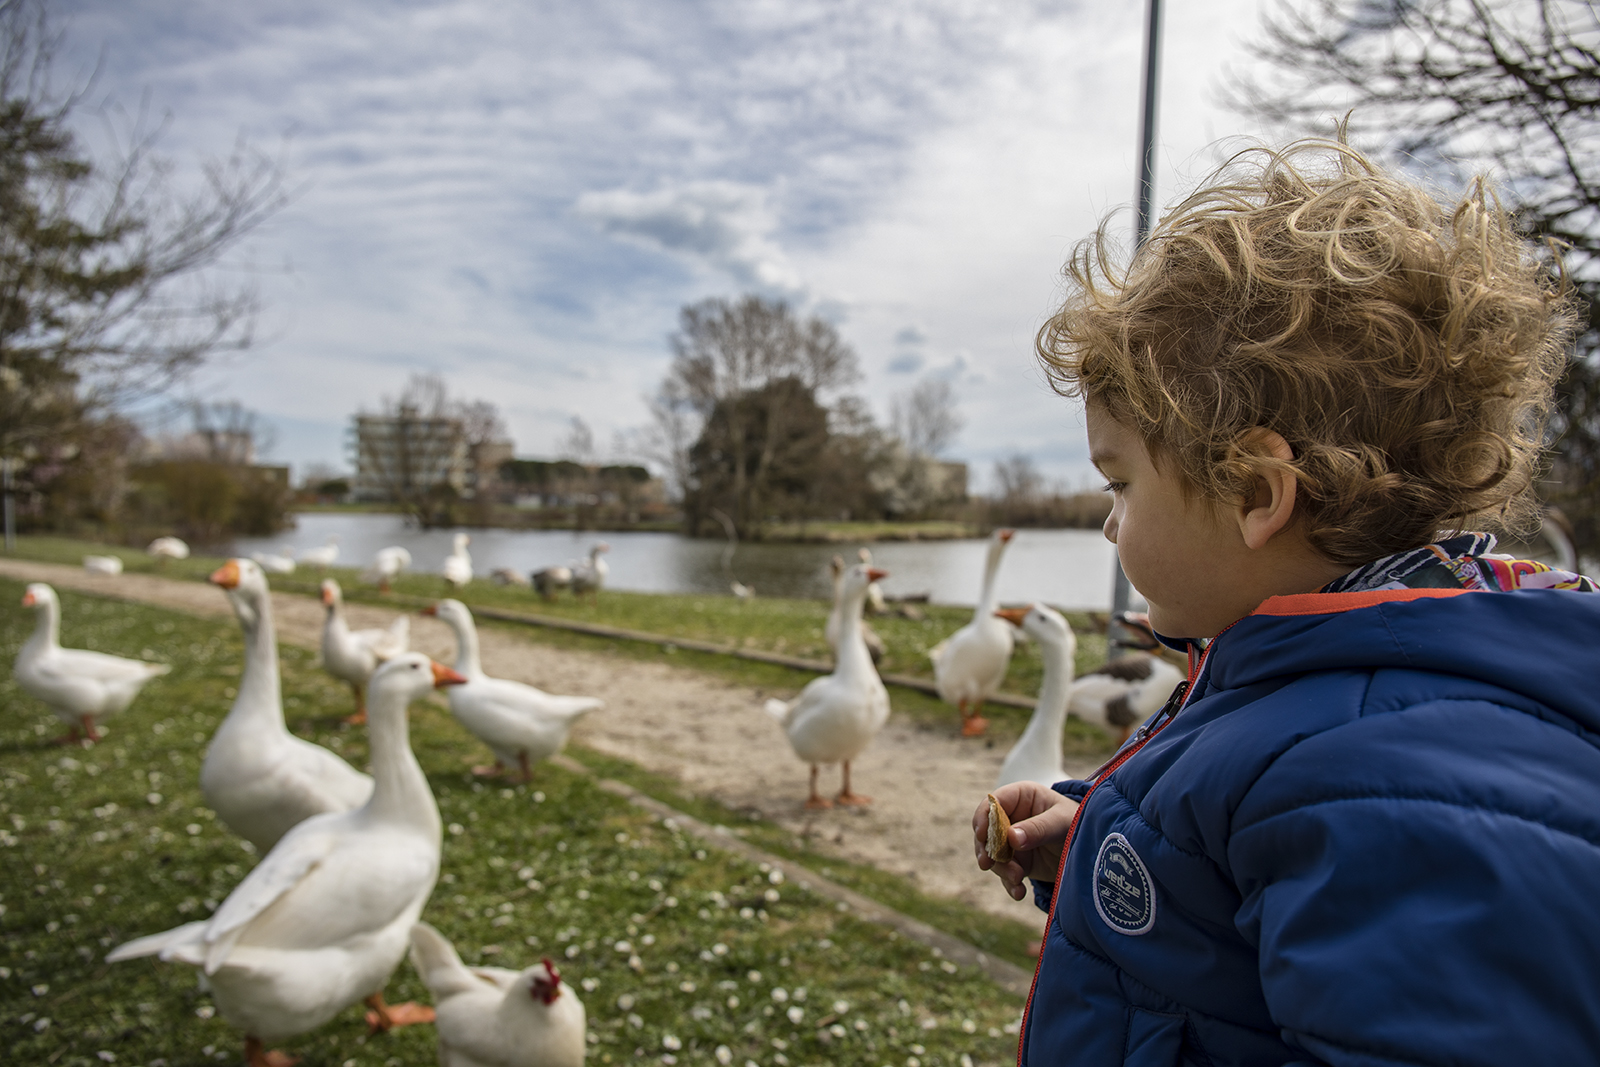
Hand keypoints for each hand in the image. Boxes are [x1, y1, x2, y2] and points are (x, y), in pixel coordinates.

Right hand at [973, 782, 1080, 901]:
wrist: (1093, 848)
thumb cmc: (1077, 823)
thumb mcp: (1062, 822)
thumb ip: (1038, 828)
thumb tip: (1011, 838)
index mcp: (1020, 797)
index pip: (993, 802)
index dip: (984, 817)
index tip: (982, 835)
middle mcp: (1012, 817)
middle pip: (987, 831)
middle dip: (987, 849)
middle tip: (988, 864)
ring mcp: (1013, 841)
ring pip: (993, 854)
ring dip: (1000, 869)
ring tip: (1017, 879)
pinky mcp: (1018, 861)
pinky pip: (1006, 873)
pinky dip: (1009, 883)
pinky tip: (1019, 892)